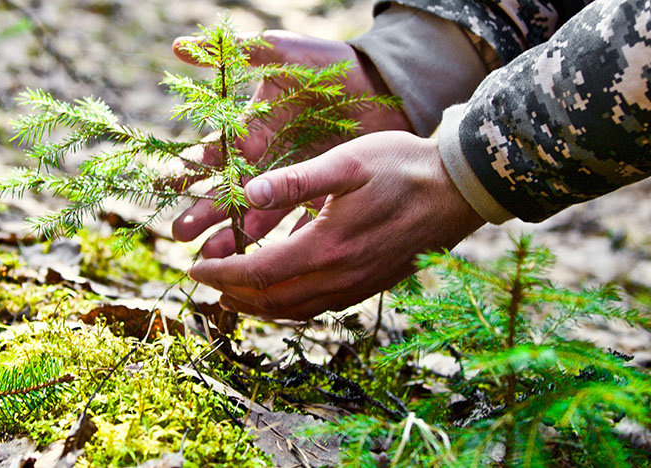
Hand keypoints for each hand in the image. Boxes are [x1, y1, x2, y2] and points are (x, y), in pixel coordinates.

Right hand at [170, 30, 412, 257]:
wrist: (383, 83)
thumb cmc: (329, 64)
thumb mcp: (283, 52)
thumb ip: (239, 51)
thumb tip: (180, 47)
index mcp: (252, 130)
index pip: (213, 154)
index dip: (189, 170)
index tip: (166, 186)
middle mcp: (266, 161)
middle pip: (227, 192)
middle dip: (203, 212)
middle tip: (180, 234)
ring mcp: (293, 181)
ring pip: (257, 215)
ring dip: (233, 236)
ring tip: (212, 256)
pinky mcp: (322, 195)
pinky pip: (299, 223)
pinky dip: (284, 242)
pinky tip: (266, 263)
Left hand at [187, 131, 483, 320]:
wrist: (457, 190)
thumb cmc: (401, 167)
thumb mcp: (346, 163)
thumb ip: (294, 181)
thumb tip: (248, 193)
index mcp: (327, 247)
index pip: (259, 273)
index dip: (221, 273)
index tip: (193, 267)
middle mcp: (340, 277)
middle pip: (273, 301)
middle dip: (233, 294)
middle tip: (205, 283)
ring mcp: (357, 286)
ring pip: (296, 310)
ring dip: (259, 306)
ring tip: (233, 296)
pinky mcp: (371, 285)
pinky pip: (320, 308)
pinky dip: (290, 306)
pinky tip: (282, 293)